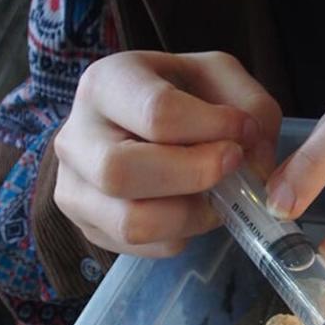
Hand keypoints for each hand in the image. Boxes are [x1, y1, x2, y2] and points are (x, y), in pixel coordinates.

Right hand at [54, 50, 279, 256]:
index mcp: (106, 83)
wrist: (142, 124)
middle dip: (193, 176)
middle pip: (121, 172)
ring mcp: (73, 187)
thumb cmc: (183, 96)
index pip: (156, 113)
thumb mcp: (221, 77)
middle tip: (231, 165)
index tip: (244, 129)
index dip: (212, 127)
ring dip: (191, 214)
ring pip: (129, 221)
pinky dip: (180, 235)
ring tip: (216, 194)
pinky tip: (191, 207)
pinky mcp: (86, 227)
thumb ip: (249, 107)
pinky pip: (140, 247)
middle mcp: (74, 136)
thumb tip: (252, 161)